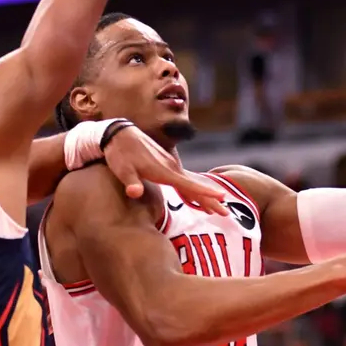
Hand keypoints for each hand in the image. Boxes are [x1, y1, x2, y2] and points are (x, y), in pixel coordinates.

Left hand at [103, 126, 228, 215]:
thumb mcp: (122, 170)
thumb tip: (134, 193)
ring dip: (204, 195)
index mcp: (163, 171)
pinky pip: (184, 179)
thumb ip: (130, 182)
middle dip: (211, 199)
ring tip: (216, 208)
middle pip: (195, 185)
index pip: (188, 184)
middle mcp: (171, 167)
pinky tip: (195, 198)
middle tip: (226, 212)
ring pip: (191, 182)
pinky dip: (193, 188)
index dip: (205, 192)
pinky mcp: (166, 164)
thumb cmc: (120, 154)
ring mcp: (170, 164)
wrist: (120, 133)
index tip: (221, 197)